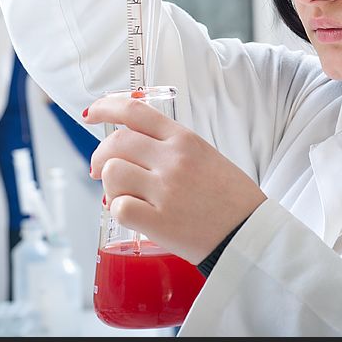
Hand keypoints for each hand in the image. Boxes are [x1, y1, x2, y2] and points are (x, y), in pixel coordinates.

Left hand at [85, 94, 265, 263]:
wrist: (249, 233)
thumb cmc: (231, 199)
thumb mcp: (206, 156)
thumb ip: (171, 147)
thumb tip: (133, 148)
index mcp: (184, 140)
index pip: (134, 111)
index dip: (106, 108)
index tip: (92, 114)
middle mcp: (173, 160)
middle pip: (116, 143)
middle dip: (99, 157)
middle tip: (98, 170)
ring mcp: (165, 190)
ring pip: (112, 173)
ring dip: (110, 185)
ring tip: (124, 196)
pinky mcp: (159, 221)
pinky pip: (118, 207)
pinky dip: (118, 210)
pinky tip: (132, 214)